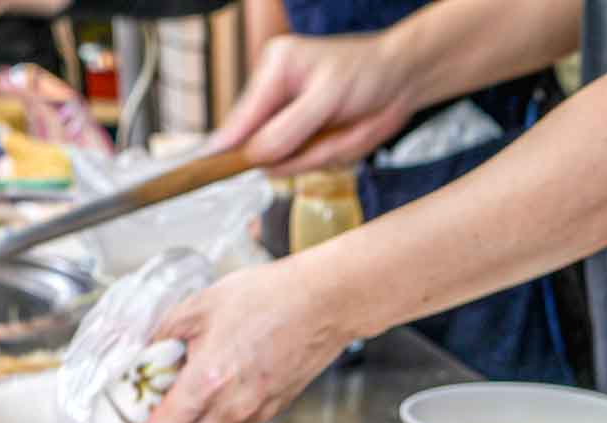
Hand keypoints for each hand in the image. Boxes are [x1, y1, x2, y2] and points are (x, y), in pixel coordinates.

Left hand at [112, 258, 353, 422]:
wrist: (325, 304)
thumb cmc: (267, 297)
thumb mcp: (200, 306)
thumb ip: (165, 335)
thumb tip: (144, 357)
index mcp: (207, 381)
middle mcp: (232, 406)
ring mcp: (256, 412)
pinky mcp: (274, 409)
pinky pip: (236, 421)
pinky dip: (217, 420)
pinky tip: (211, 406)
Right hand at [212, 34, 419, 176]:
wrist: (401, 80)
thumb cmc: (367, 75)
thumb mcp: (328, 98)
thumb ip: (289, 129)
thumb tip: (255, 157)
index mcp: (274, 68)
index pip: (240, 118)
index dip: (224, 148)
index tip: (205, 171)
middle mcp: (274, 92)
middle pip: (260, 146)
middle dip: (294, 153)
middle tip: (326, 138)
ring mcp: (288, 117)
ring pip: (284, 162)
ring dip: (313, 157)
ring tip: (339, 133)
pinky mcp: (304, 136)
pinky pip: (304, 164)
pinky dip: (323, 159)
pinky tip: (339, 138)